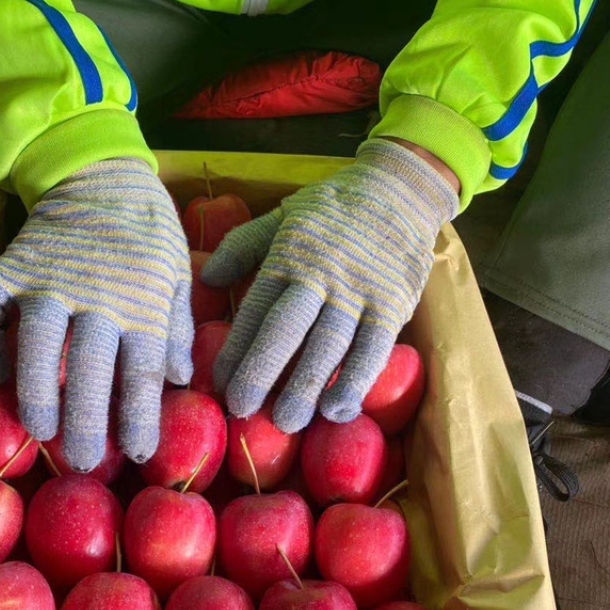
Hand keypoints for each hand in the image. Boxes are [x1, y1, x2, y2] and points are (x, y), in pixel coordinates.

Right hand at [0, 159, 192, 469]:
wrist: (99, 171)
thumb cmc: (147, 232)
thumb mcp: (177, 275)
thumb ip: (177, 327)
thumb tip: (178, 379)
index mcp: (143, 302)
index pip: (142, 372)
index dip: (140, 418)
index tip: (139, 453)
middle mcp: (95, 295)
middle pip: (90, 370)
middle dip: (87, 424)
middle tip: (85, 462)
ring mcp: (47, 279)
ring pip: (36, 346)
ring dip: (36, 395)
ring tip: (39, 432)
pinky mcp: (8, 264)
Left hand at [200, 139, 458, 431]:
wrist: (402, 187)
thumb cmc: (334, 208)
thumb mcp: (283, 216)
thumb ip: (244, 245)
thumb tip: (206, 278)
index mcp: (288, 256)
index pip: (256, 308)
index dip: (235, 349)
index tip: (219, 384)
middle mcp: (320, 276)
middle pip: (286, 330)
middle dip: (260, 373)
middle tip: (241, 410)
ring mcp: (359, 292)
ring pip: (328, 345)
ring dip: (306, 387)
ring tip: (287, 421)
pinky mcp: (393, 304)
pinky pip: (373, 349)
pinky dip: (356, 381)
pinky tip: (338, 409)